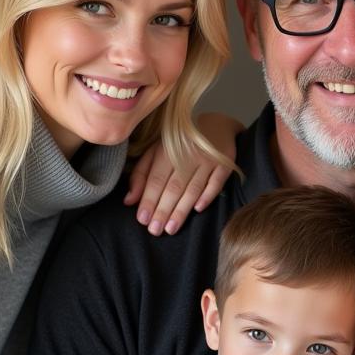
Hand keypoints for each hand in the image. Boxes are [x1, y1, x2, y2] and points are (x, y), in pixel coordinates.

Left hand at [125, 115, 238, 233]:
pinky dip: (208, 195)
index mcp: (167, 150)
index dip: (149, 199)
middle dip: (163, 209)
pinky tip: (198, 209)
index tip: (143, 219)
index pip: (156, 179)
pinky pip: (216, 182)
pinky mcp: (225, 164)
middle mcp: (187, 154)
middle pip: (173, 186)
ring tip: (171, 228)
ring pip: (193, 188)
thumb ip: (141, 175)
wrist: (216, 124)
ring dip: (182, 209)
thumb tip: (129, 200)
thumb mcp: (156, 152)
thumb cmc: (180, 144)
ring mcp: (207, 159)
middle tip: (155, 230)